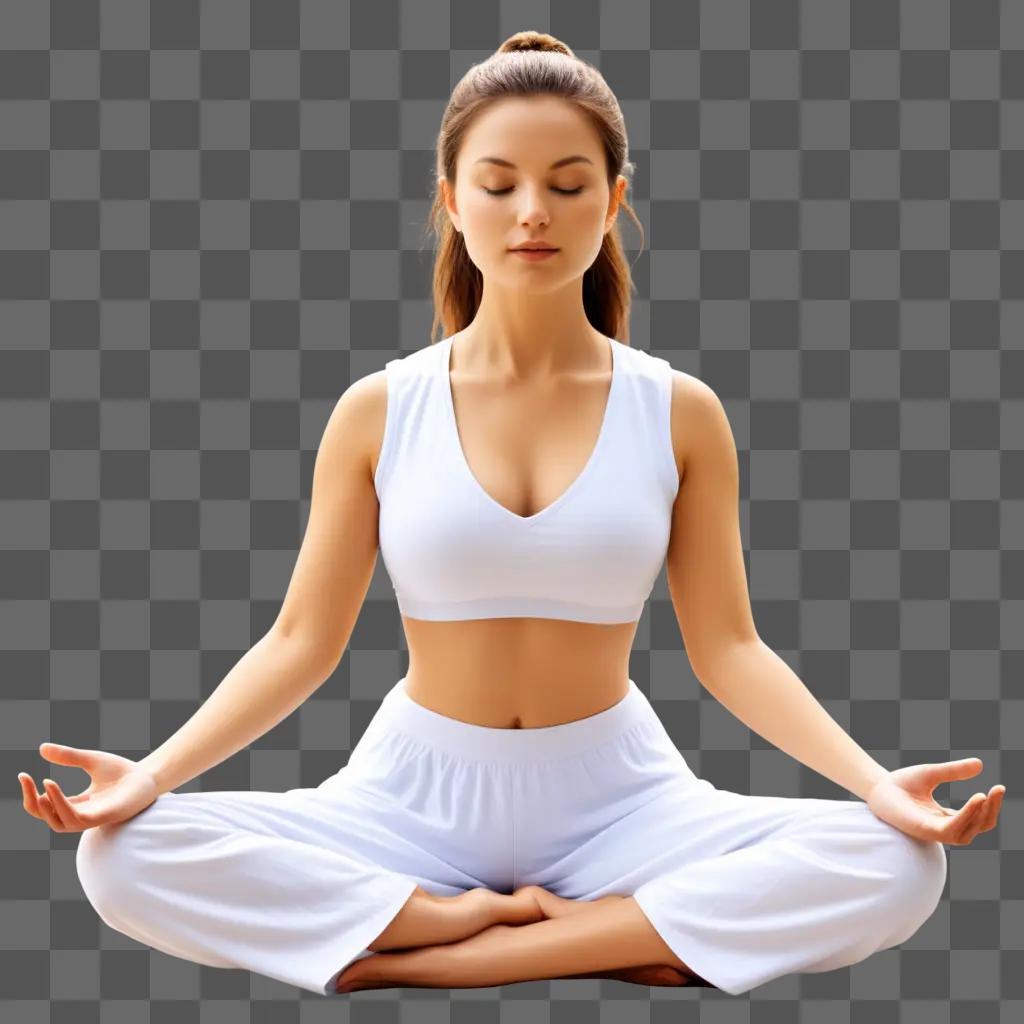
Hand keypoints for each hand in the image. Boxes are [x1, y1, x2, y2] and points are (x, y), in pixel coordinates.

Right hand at [18, 742, 160, 832]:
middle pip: (46, 817)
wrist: (149, 776)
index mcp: (75, 804)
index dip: (31, 793)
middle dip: (32, 801)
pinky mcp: (103, 817)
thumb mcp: (91, 760)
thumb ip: (68, 756)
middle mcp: (80, 814)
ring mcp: (91, 818)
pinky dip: (62, 805)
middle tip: (26, 780)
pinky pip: (76, 819)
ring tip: (44, 783)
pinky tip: (54, 788)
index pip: (45, 806)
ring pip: (58, 823)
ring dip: (47, 806)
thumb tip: (41, 748)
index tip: (23, 774)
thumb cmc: (122, 772)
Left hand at [866, 758, 1004, 845]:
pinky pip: (952, 829)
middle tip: (998, 790)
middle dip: (991, 810)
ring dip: (980, 814)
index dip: (991, 805)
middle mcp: (944, 828)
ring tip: (985, 795)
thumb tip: (980, 764)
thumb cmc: (902, 783)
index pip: (977, 818)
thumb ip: (954, 771)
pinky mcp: (925, 831)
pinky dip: (966, 816)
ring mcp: (935, 832)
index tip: (999, 787)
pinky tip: (975, 800)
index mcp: (948, 818)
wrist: (876, 786)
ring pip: (968, 832)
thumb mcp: (932, 774)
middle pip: (978, 827)